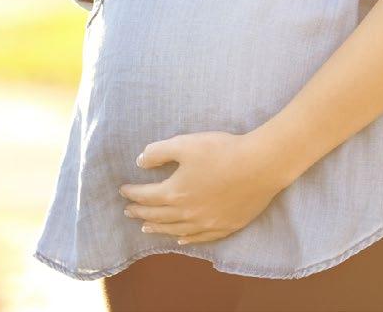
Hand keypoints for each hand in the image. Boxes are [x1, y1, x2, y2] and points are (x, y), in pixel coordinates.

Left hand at [118, 131, 285, 244]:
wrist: (259, 165)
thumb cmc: (221, 151)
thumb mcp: (185, 144)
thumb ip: (159, 152)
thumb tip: (140, 162)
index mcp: (175, 193)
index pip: (147, 197)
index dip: (133, 193)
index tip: (123, 191)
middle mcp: (188, 214)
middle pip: (158, 217)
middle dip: (141, 213)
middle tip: (128, 211)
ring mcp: (207, 223)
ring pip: (176, 231)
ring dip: (158, 229)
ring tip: (146, 229)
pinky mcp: (225, 226)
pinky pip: (200, 238)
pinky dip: (186, 239)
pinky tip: (181, 239)